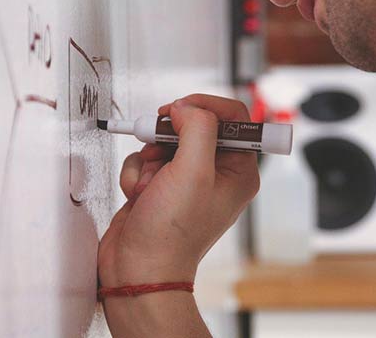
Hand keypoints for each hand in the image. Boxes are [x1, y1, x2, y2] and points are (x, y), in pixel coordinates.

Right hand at [97, 94, 259, 288]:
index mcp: (239, 171)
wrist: (138, 270)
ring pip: (164, 142)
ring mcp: (186, 181)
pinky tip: (138, 195)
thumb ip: (197, 127)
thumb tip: (186, 108)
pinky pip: (146, 160)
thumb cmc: (172, 235)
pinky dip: (137, 173)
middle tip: (157, 147)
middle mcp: (216, 174)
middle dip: (168, 136)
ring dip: (149, 158)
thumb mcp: (194, 171)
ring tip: (149, 186)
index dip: (205, 106)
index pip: (235, 118)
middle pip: (193, 125)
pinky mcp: (160, 187)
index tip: (181, 110)